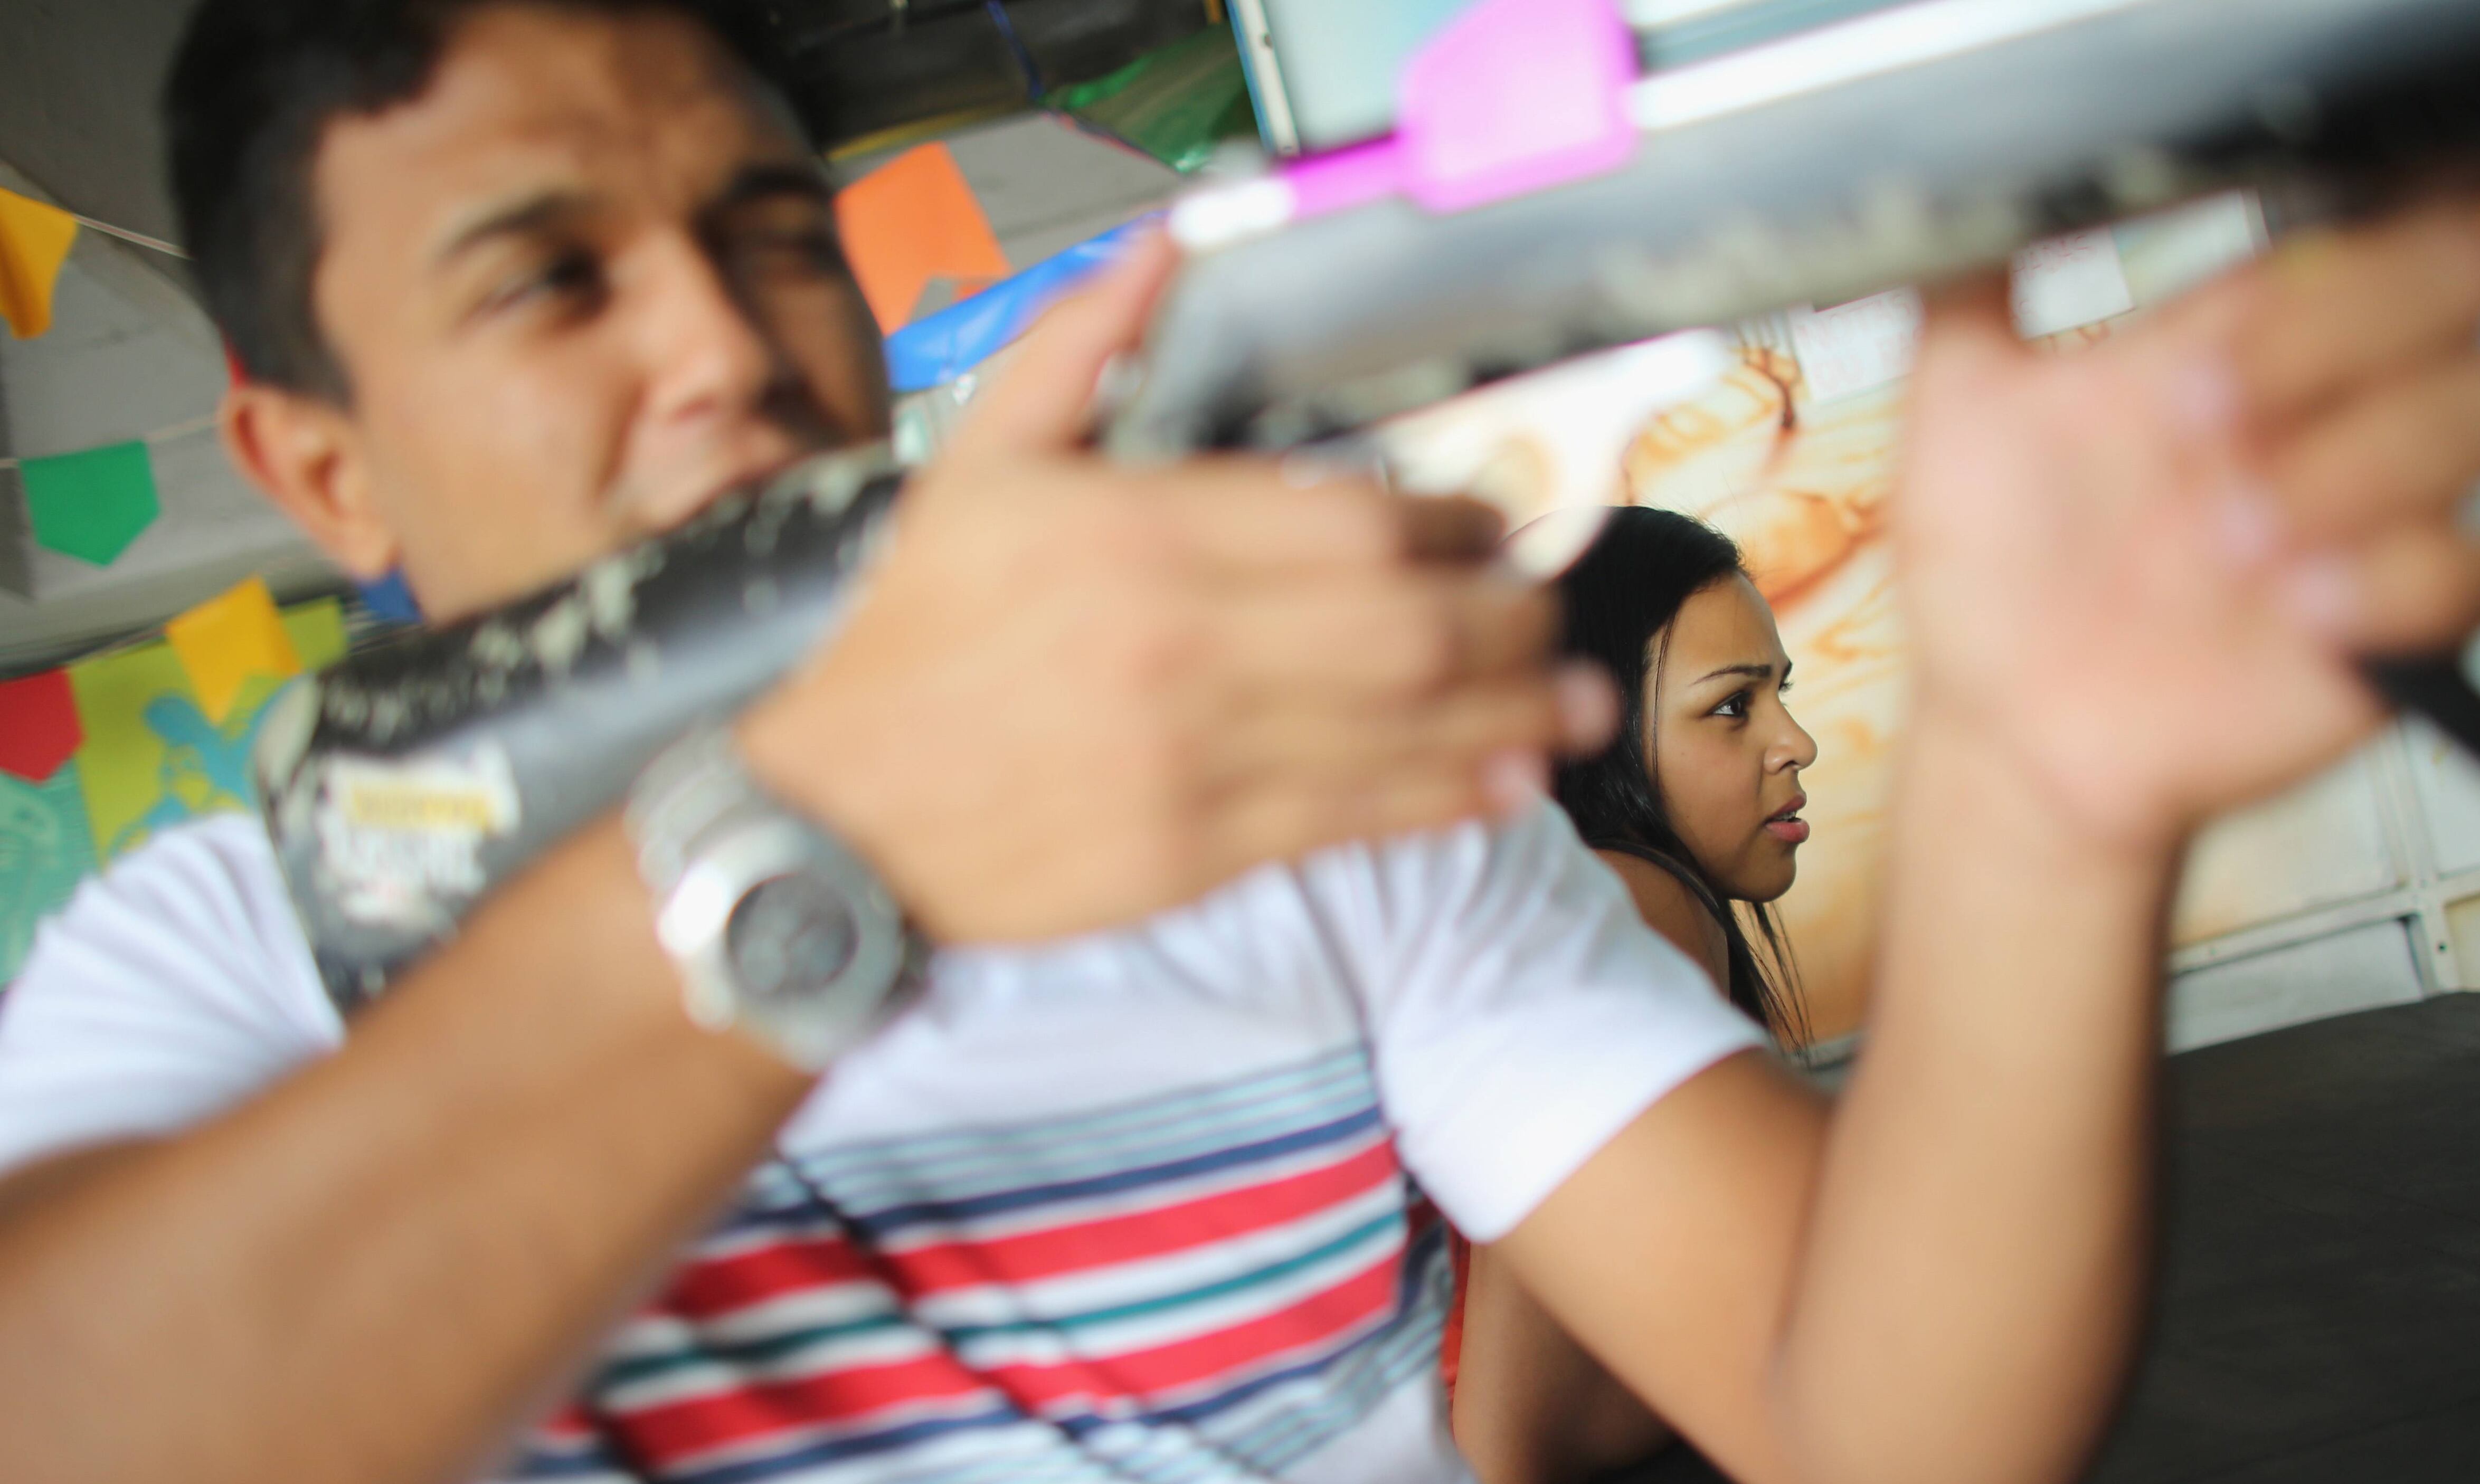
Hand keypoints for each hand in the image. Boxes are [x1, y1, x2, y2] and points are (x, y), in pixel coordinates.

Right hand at [740, 231, 1614, 941]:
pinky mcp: (1202, 850)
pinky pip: (1359, 817)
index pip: (1356, 518)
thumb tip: (1158, 250)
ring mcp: (1202, 752)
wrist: (833, 819)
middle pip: (1413, 621)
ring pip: (1407, 724)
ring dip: (1515, 715)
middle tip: (1552, 615)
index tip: (1490, 528)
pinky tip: (1506, 786)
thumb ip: (1075, 349)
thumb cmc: (912, 641)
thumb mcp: (972, 466)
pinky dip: (1447, 800)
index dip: (1455, 524)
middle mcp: (1190, 638)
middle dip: (1511, 620)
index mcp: (1143, 531)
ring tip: (1580, 708)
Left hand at [1893, 202, 2479, 850]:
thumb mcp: (1956, 412)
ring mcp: (2379, 506)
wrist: (2003, 719)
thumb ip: (1970, 293)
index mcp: (2244, 341)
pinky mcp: (2409, 618)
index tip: (2178, 372)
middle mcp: (2329, 404)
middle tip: (2208, 433)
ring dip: (2367, 461)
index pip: (2365, 229)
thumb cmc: (1991, 570)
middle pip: (2460, 285)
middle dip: (2341, 339)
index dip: (2297, 276)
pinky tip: (2301, 609)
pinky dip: (2408, 576)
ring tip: (2238, 544)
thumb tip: (1985, 193)